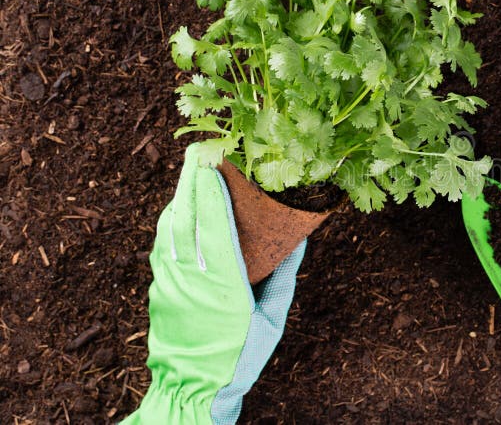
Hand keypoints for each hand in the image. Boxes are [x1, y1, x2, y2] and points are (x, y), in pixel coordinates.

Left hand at [122, 144, 305, 424]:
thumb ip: (284, 277)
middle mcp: (191, 279)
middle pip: (185, 218)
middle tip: (199, 151)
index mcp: (224, 287)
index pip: (213, 228)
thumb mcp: (272, 319)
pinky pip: (163, 244)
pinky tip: (181, 206)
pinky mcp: (160, 288)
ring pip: (169, 228)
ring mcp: (170, 282)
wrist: (191, 390)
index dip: (212, 193)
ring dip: (181, 195)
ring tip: (192, 170)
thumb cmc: (240, 357)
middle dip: (191, 181)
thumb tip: (298, 241)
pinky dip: (173, 219)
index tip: (214, 163)